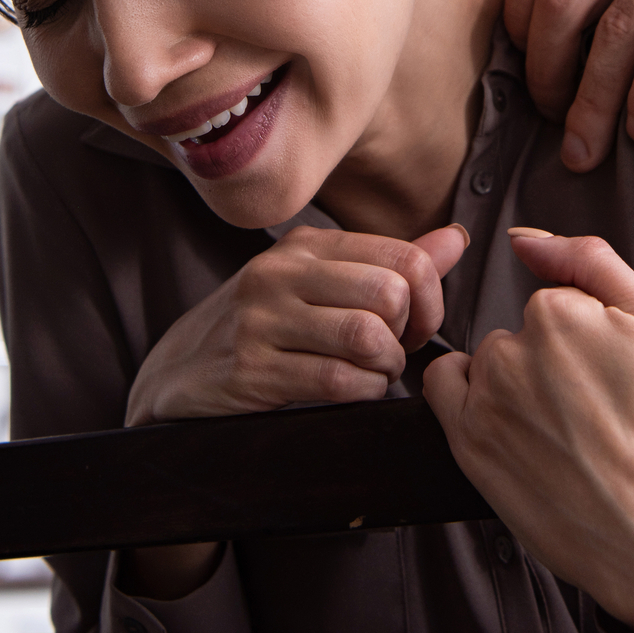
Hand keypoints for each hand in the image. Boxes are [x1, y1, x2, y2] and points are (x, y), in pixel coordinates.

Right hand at [125, 223, 468, 427]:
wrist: (178, 372)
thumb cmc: (262, 326)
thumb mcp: (320, 283)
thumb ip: (391, 264)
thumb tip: (455, 239)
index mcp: (307, 244)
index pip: (402, 256)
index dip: (429, 300)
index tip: (416, 325)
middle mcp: (282, 273)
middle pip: (390, 294)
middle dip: (407, 335)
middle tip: (392, 352)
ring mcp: (263, 320)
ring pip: (366, 336)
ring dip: (386, 367)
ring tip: (373, 372)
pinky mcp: (252, 369)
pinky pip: (337, 381)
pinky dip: (363, 392)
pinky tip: (353, 390)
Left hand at [424, 231, 633, 632]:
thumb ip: (590, 260)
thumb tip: (527, 236)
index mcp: (559, 312)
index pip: (553, 304)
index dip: (583, 339)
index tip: (606, 376)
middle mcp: (513, 349)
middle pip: (518, 334)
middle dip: (547, 362)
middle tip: (586, 410)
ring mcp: (485, 397)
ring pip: (487, 364)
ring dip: (511, 384)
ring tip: (557, 431)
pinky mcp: (466, 442)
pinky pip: (444, 389)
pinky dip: (469, 398)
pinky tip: (509, 424)